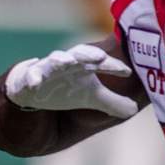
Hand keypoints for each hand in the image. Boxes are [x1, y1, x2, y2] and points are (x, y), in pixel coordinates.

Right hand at [4, 44, 137, 116]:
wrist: (34, 89)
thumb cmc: (66, 87)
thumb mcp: (91, 96)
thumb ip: (111, 102)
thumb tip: (134, 109)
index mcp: (83, 65)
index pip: (100, 62)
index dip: (113, 66)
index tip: (127, 72)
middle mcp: (67, 63)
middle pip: (79, 54)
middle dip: (87, 54)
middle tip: (99, 56)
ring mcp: (47, 69)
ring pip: (53, 60)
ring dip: (59, 59)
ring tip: (66, 61)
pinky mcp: (30, 77)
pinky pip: (31, 76)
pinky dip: (32, 77)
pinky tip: (35, 83)